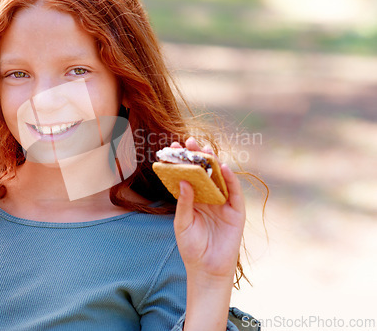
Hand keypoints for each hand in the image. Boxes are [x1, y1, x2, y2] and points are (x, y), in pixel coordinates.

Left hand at [172, 137, 245, 281]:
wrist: (207, 268)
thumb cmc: (192, 246)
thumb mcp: (182, 223)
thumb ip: (184, 202)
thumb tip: (183, 180)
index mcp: (194, 198)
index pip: (188, 175)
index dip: (182, 161)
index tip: (173, 147)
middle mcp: (209, 197)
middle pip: (204, 172)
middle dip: (197, 156)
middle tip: (189, 142)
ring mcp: (223, 202)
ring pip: (220, 178)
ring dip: (214, 163)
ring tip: (205, 150)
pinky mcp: (236, 210)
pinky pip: (234, 192)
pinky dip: (231, 179)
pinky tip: (223, 168)